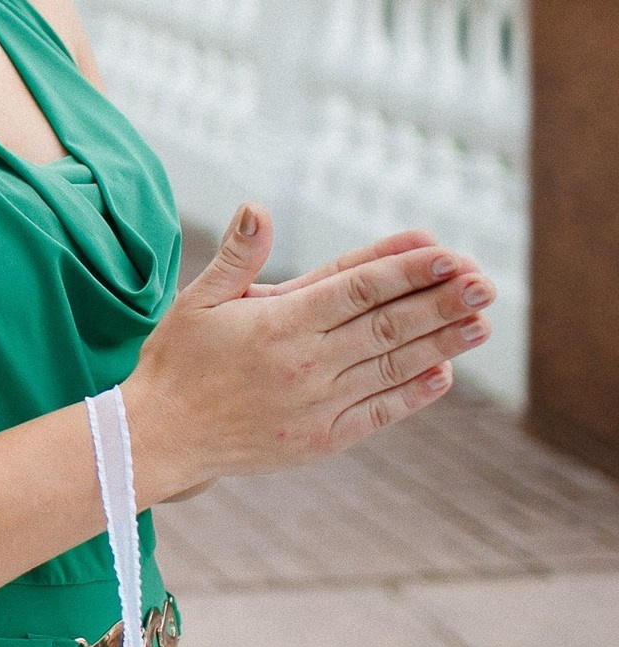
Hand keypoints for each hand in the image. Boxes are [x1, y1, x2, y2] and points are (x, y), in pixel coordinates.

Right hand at [125, 204, 494, 498]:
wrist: (161, 436)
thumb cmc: (178, 359)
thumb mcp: (198, 299)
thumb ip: (238, 256)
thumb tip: (259, 208)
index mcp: (279, 323)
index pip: (357, 288)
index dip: (406, 269)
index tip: (446, 252)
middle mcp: (306, 363)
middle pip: (388, 325)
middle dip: (441, 301)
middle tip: (485, 283)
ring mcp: (318, 403)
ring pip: (392, 366)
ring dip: (442, 343)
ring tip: (481, 322)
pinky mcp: (322, 438)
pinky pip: (379, 411)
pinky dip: (414, 393)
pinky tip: (443, 373)